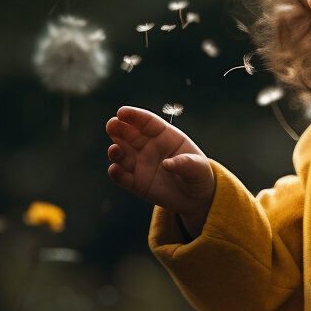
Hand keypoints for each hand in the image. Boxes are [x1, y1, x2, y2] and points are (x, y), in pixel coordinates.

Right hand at [105, 106, 214, 235]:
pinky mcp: (136, 183)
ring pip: (122, 154)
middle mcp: (149, 147)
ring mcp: (141, 164)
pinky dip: (116, 173)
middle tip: (111, 125)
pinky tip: (115, 170)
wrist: (195, 197)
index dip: (134, 116)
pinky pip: (122, 177)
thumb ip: (186, 163)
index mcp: (166, 136)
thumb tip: (168, 164)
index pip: (147, 122)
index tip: (122, 112)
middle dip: (119, 128)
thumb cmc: (198, 175)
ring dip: (115, 150)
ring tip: (115, 151)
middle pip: (130, 134)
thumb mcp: (199, 168)